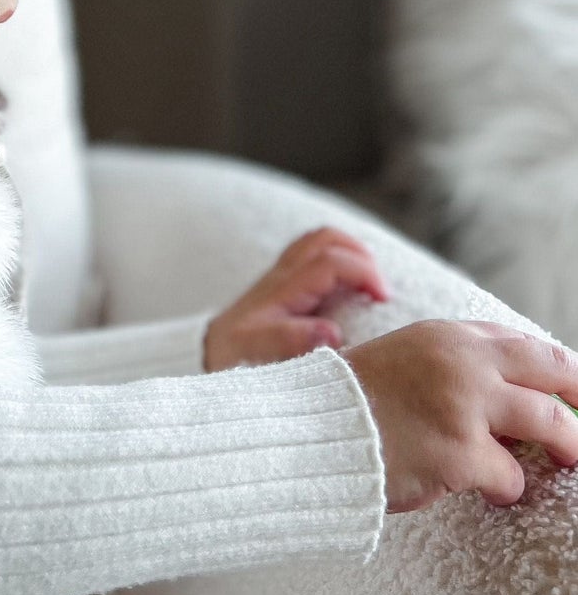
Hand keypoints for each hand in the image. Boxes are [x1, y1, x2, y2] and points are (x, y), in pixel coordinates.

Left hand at [203, 227, 390, 370]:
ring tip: (372, 285)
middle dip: (361, 255)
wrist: (210, 353)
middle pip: (325, 238)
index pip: (329, 262)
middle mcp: (281, 274)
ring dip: (352, 254)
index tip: (384, 299)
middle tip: (381, 291)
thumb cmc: (234, 356)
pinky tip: (354, 288)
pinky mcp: (284, 281)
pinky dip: (340, 260)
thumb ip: (290, 341)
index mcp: (280, 290)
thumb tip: (331, 332)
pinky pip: (314, 254)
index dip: (363, 273)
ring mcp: (282, 274)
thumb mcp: (255, 352)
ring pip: (319, 241)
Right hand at [343, 319, 577, 511]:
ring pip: (551, 422)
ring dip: (569, 446)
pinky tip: (490, 493)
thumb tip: (506, 389)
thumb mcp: (404, 360)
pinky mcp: (462, 454)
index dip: (558, 370)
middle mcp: (462, 362)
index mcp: (447, 336)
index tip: (571, 388)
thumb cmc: (351, 405)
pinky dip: (507, 489)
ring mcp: (465, 406)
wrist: (310, 434)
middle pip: (555, 371)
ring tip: (571, 461)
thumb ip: (452, 363)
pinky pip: (512, 476)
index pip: (524, 344)